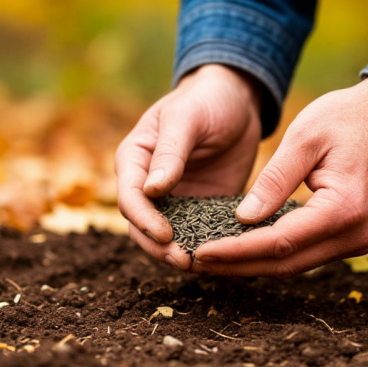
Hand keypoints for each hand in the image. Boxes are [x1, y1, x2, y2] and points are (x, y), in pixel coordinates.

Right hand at [115, 64, 262, 270]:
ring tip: (201, 266)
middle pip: (142, 227)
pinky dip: (206, 248)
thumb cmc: (205, 100)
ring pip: (167, 238)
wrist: (237, 100)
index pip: (129, 198)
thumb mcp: (187, 118)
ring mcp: (175, 201)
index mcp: (135, 160)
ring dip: (180, 254)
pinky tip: (222, 259)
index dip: (144, 220)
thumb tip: (152, 190)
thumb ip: (170, 152)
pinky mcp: (201, 209)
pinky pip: (199, 234)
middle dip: (159, 247)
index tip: (165, 234)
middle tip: (185, 260)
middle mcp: (149, 186)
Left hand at [191, 78, 367, 276]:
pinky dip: (276, 252)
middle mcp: (356, 235)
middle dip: (239, 266)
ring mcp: (360, 240)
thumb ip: (274, 180)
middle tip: (197, 263)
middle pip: (286, 263)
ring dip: (254, 263)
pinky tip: (245, 247)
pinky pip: (309, 252)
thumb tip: (242, 219)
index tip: (201, 252)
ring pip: (297, 263)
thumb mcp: (307, 136)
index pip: (278, 242)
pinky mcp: (356, 236)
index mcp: (344, 209)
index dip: (236, 251)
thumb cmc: (353, 117)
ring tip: (213, 259)